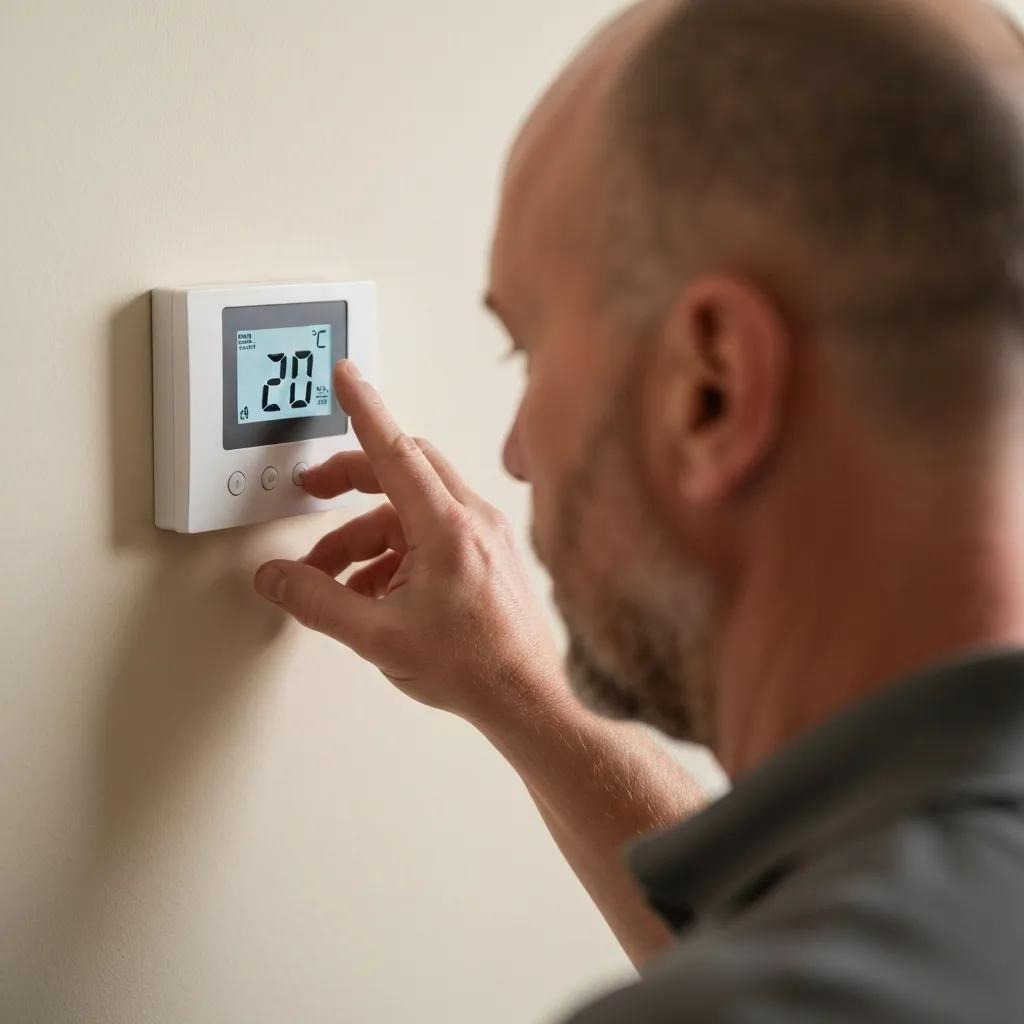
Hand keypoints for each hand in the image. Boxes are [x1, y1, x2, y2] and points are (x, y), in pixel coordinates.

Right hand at [254, 360, 563, 724]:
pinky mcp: (488, 554)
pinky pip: (433, 531)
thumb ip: (317, 602)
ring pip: (414, 505)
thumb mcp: (377, 638)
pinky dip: (395, 550)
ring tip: (334, 577)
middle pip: (402, 469)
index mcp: (447, 527)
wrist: (528, 698)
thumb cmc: (475, 667)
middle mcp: (471, 520)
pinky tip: (373, 591)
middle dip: (352, 477)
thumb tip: (276, 578)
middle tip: (316, 489)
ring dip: (367, 531)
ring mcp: (484, 535)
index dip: (362, 408)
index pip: (394, 449)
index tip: (345, 376)